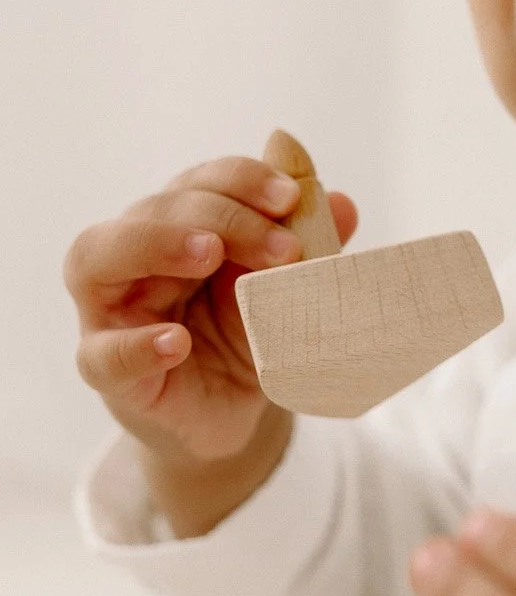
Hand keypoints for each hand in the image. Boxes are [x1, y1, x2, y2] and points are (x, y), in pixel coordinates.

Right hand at [64, 153, 357, 529]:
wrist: (232, 415)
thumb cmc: (249, 335)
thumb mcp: (287, 289)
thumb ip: (312, 245)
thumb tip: (342, 203)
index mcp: (179, 225)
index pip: (199, 181)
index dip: (242, 179)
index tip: (291, 197)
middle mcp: (134, 256)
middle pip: (155, 208)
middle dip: (223, 215)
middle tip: (282, 249)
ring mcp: (110, 312)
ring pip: (94, 257)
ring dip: (156, 243)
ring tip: (208, 252)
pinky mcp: (107, 371)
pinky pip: (101, 354)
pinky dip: (136, 345)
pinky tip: (176, 342)